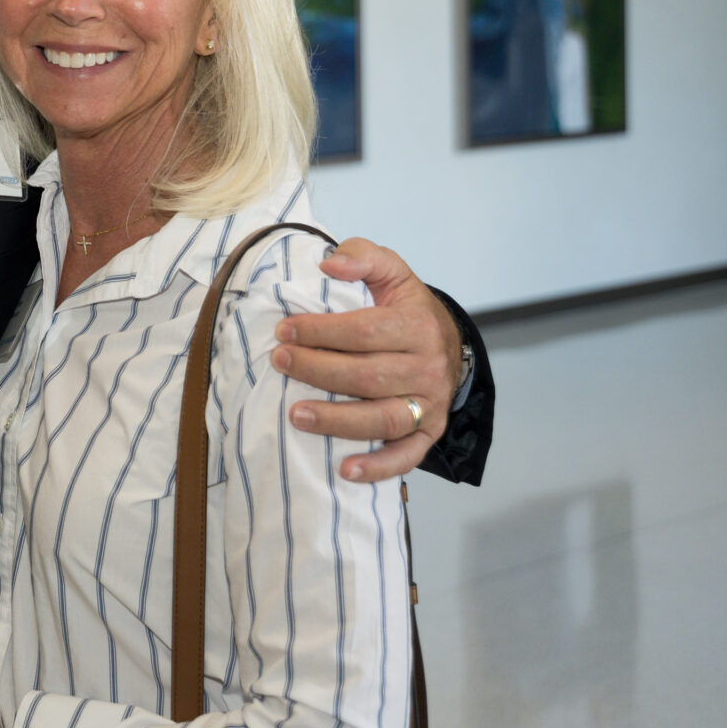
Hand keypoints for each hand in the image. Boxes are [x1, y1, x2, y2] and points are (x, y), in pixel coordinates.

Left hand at [270, 237, 461, 482]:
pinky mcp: (429, 433)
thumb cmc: (406, 309)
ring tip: (295, 415)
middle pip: (368, 375)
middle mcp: (428, 368)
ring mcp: (430, 404)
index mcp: (418, 326)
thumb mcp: (391, 272)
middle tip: (279, 362)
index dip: (321, 331)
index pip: (365, 330)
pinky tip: (346, 470)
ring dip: (337, 420)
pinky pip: (407, 455)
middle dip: (317, 370)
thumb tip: (329, 264)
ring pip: (383, 418)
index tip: (283, 329)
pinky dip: (379, 466)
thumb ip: (362, 257)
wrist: (448, 344)